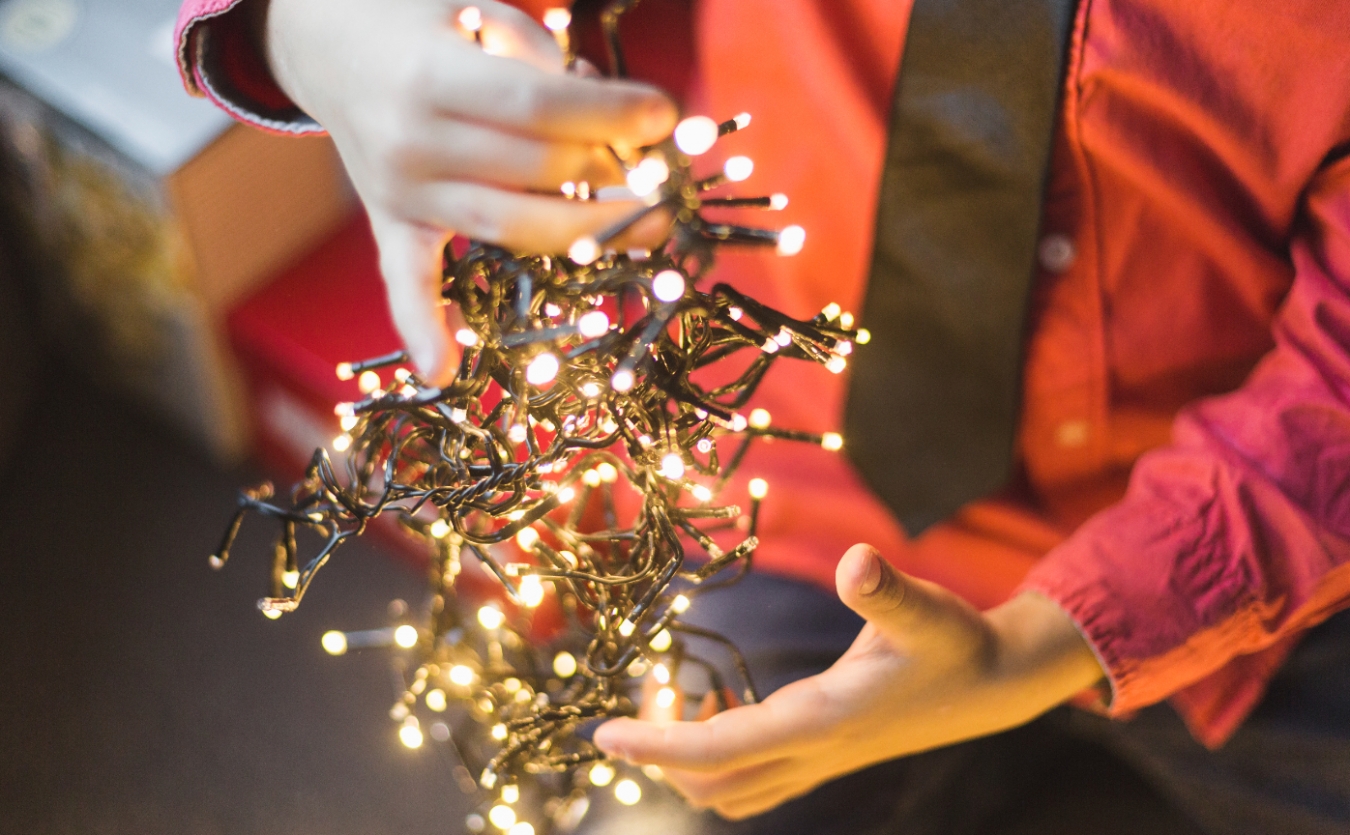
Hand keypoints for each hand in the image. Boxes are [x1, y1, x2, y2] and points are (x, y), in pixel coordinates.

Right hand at [259, 0, 677, 380]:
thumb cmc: (425, 23)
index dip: (607, 114)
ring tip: (650, 229)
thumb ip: (542, 67)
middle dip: (609, 171)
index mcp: (432, 79)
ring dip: (584, 232)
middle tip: (663, 175)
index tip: (663, 116)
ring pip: (507, 226)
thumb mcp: (481, 15)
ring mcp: (399, 191)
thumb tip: (616, 127)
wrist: (328, 42)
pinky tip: (442, 372)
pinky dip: (421, 326)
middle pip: (534, 171)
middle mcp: (411, 144)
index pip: (537, 108)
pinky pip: (406, 281)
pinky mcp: (391, 223)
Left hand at [593, 544, 1104, 819]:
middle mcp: (813, 753)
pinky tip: (724, 703)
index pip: (719, 749)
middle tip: (650, 689)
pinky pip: (753, 780)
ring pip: (731, 791)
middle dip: (663, 750)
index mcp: (821, 722)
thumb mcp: (926, 610)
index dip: (658, 743)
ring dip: (688, 758)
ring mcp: (818, 762)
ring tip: (681, 693)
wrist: (994, 685)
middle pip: (711, 783)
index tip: (604, 734)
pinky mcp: (824, 756)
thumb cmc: (954, 642)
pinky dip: (718, 756)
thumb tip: (857, 561)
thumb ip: (887, 590)